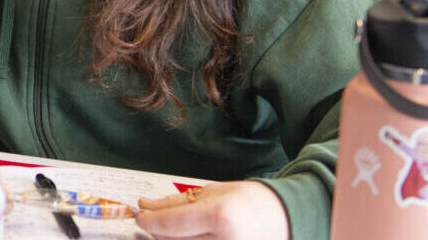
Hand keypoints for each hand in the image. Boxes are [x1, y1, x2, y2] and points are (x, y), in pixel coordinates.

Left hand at [135, 181, 288, 238]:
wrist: (286, 219)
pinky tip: (188, 237)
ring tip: (178, 228)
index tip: (141, 216)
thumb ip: (176, 202)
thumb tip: (146, 206)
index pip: (170, 224)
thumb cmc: (253, 203)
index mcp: (220, 216)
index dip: (149, 221)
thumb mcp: (213, 193)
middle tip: (154, 221)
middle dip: (158, 232)